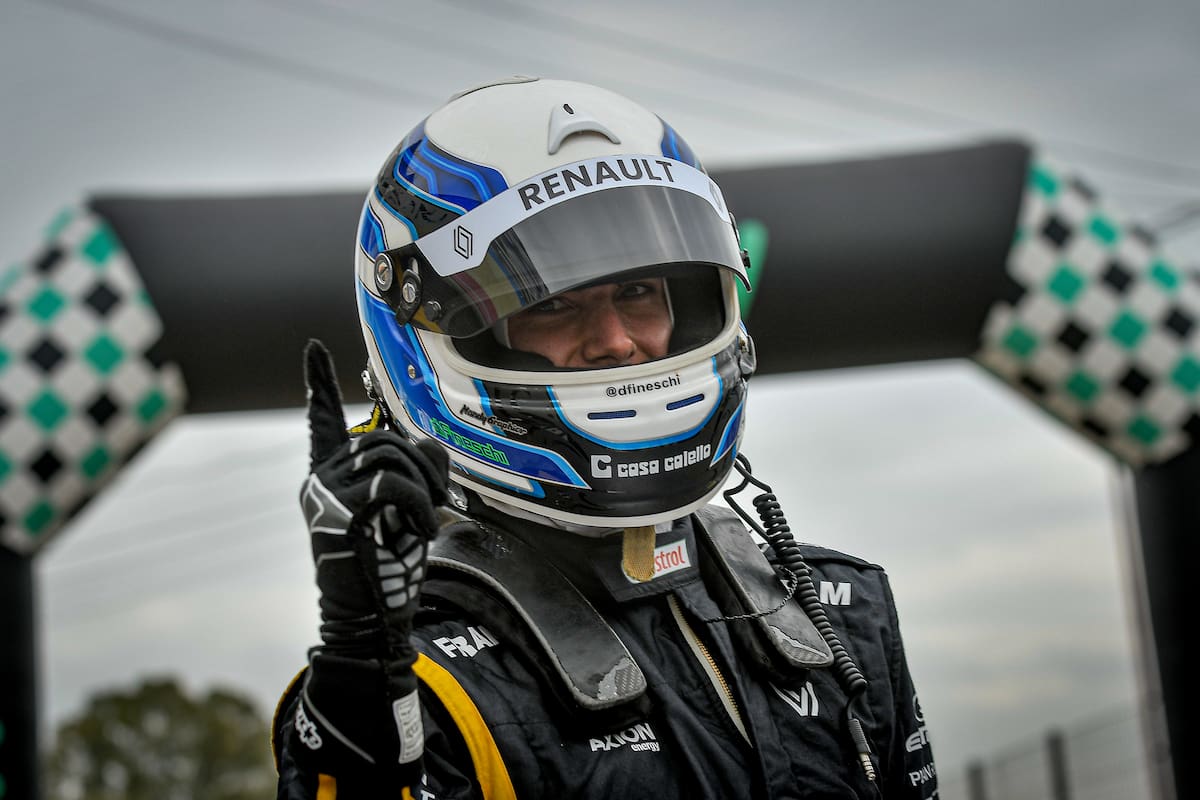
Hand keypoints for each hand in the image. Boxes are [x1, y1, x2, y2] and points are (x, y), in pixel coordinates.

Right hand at [300, 339, 448, 657]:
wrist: (369, 622)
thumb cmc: (386, 569)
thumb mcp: (400, 511)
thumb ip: (408, 472)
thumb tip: (426, 446)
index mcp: (330, 477)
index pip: (322, 421)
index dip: (318, 383)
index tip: (314, 348)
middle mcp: (320, 480)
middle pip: (382, 438)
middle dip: (423, 465)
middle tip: (435, 502)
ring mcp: (325, 495)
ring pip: (389, 455)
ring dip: (423, 486)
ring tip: (425, 520)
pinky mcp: (339, 513)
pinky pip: (392, 483)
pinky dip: (419, 504)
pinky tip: (422, 530)